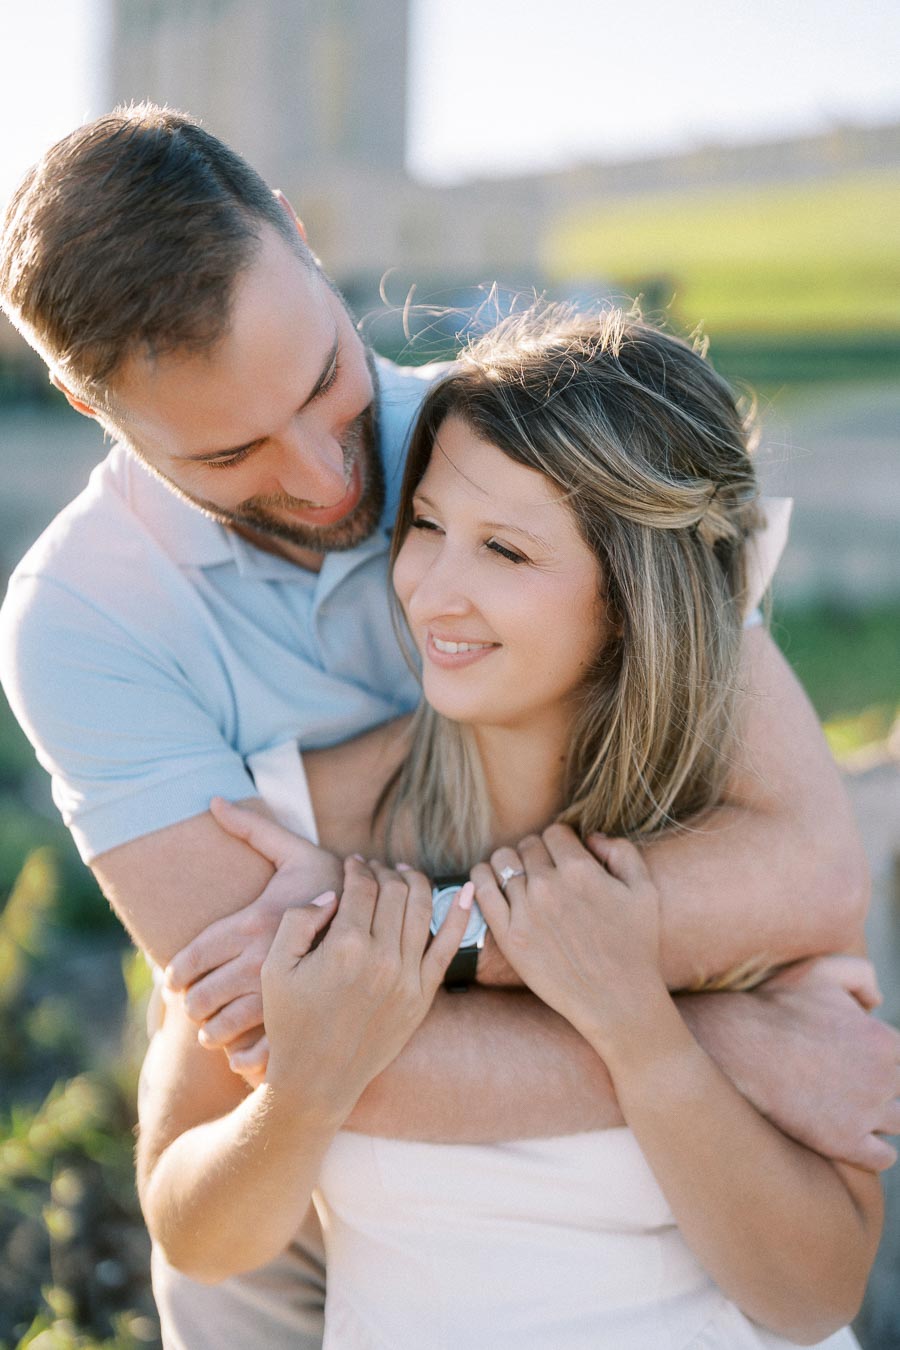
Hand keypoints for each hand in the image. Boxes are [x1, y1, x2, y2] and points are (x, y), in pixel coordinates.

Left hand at [165, 797, 342, 1062]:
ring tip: (213, 1028)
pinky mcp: (303, 1025)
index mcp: (252, 924)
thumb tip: (214, 801)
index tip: (174, 978)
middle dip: (189, 1006)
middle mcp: (260, 963)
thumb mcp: (296, 854)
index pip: (190, 957)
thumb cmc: (335, 884)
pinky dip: (241, 1061)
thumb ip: (255, 830)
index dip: (175, 972)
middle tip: (191, 1005)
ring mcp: (280, 998)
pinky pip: (253, 1055)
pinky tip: (241, 1054)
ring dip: (210, 1034)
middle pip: (199, 999)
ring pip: (220, 1030)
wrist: (392, 923)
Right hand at [262, 857, 473, 1118]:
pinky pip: (449, 946)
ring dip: (414, 882)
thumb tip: (333, 894)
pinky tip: (466, 889)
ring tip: (402, 874)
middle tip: (374, 869)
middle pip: (395, 891)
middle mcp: (382, 959)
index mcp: (344, 947)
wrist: (318, 1079)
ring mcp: (408, 978)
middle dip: (384, 872)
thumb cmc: (291, 1022)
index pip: (362, 887)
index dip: (357, 868)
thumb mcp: (274, 968)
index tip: (352, 863)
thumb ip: (298, 920)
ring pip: (422, 908)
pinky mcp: (423, 995)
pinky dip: (460, 914)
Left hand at [473, 824, 666, 1045]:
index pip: (554, 832)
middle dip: (537, 853)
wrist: (617, 1000)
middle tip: (545, 872)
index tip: (564, 857)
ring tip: (519, 877)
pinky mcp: (508, 936)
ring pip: (502, 861)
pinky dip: (481, 877)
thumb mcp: (645, 890)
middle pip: (527, 845)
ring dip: (510, 864)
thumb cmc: (636, 946)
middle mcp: (548, 886)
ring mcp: (525, 911)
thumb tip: (592, 837)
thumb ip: (622, 851)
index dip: (561, 842)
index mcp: (580, 870)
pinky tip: (491, 881)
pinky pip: (480, 889)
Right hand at [687, 954, 899, 1170]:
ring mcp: (865, 1114)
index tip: (865, 1057)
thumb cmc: (777, 1004)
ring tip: (860, 1110)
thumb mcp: (820, 970)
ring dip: (886, 1117)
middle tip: (857, 1081)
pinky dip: (878, 1151)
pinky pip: (883, 1158)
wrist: (739, 1046)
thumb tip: (878, 1002)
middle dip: (887, 1085)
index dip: (886, 1055)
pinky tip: (861, 1140)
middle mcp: (883, 1078)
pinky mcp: (844, 1143)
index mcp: (883, 1039)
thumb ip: (861, 975)